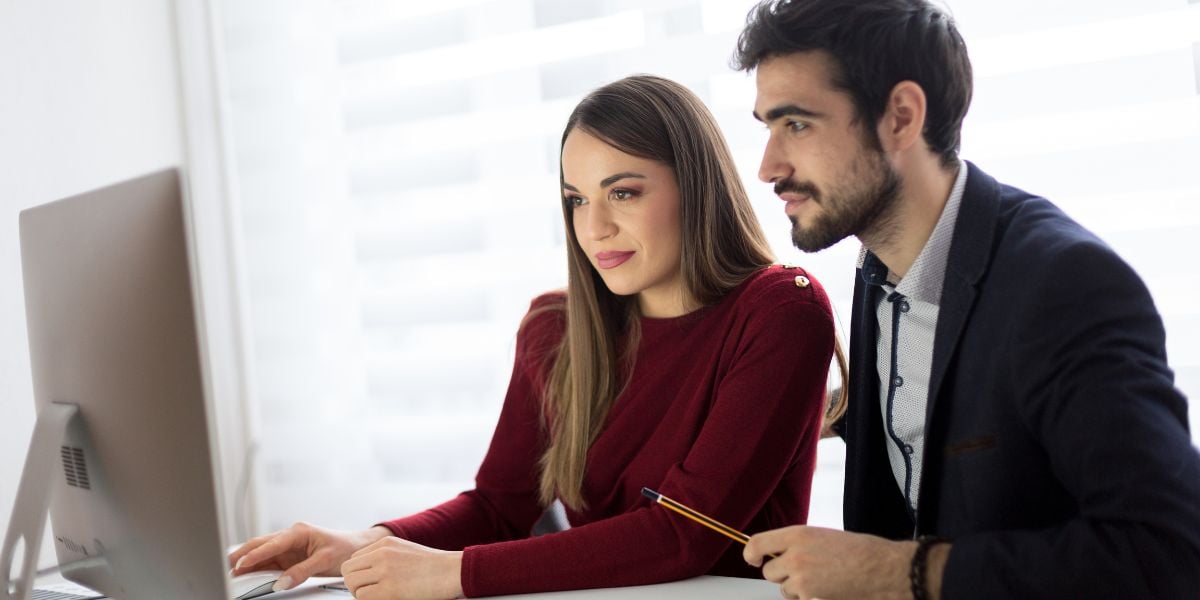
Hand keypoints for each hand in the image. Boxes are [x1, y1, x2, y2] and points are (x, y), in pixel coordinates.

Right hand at [228, 523, 390, 590]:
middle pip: (260, 544)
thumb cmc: (344, 548)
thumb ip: (302, 571)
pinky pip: (267, 561)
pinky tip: (245, 573)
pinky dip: (255, 567)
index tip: (242, 563)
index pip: (272, 543)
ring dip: (246, 562)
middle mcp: (290, 536)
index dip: (256, 554)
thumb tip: (281, 582)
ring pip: (261, 553)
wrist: (355, 547)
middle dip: (242, 555)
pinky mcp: (287, 556)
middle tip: (226, 567)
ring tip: (230, 572)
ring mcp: (287, 546)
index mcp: (299, 531)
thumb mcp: (325, 560)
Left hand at [341, 537, 463, 599]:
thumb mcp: (406, 550)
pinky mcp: (389, 590)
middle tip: (368, 591)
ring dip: (360, 593)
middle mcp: (382, 554)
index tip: (368, 582)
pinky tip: (385, 599)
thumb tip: (368, 572)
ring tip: (377, 596)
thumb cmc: (434, 565)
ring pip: (352, 583)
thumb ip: (386, 556)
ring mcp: (385, 571)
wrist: (452, 571)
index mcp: (385, 544)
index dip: (358, 573)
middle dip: (354, 583)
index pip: (354, 558)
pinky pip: (363, 597)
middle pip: (348, 570)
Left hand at [744, 526, 916, 599]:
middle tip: (802, 572)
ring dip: (796, 588)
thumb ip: (798, 544)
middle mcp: (794, 555)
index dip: (751, 553)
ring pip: (784, 588)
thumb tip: (780, 553)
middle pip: (768, 571)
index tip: (753, 558)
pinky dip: (808, 598)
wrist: (883, 569)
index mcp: (798, 534)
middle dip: (781, 574)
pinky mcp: (809, 596)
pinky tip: (827, 590)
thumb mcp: (823, 537)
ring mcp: (801, 578)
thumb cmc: (860, 552)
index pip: (757, 543)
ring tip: (822, 580)